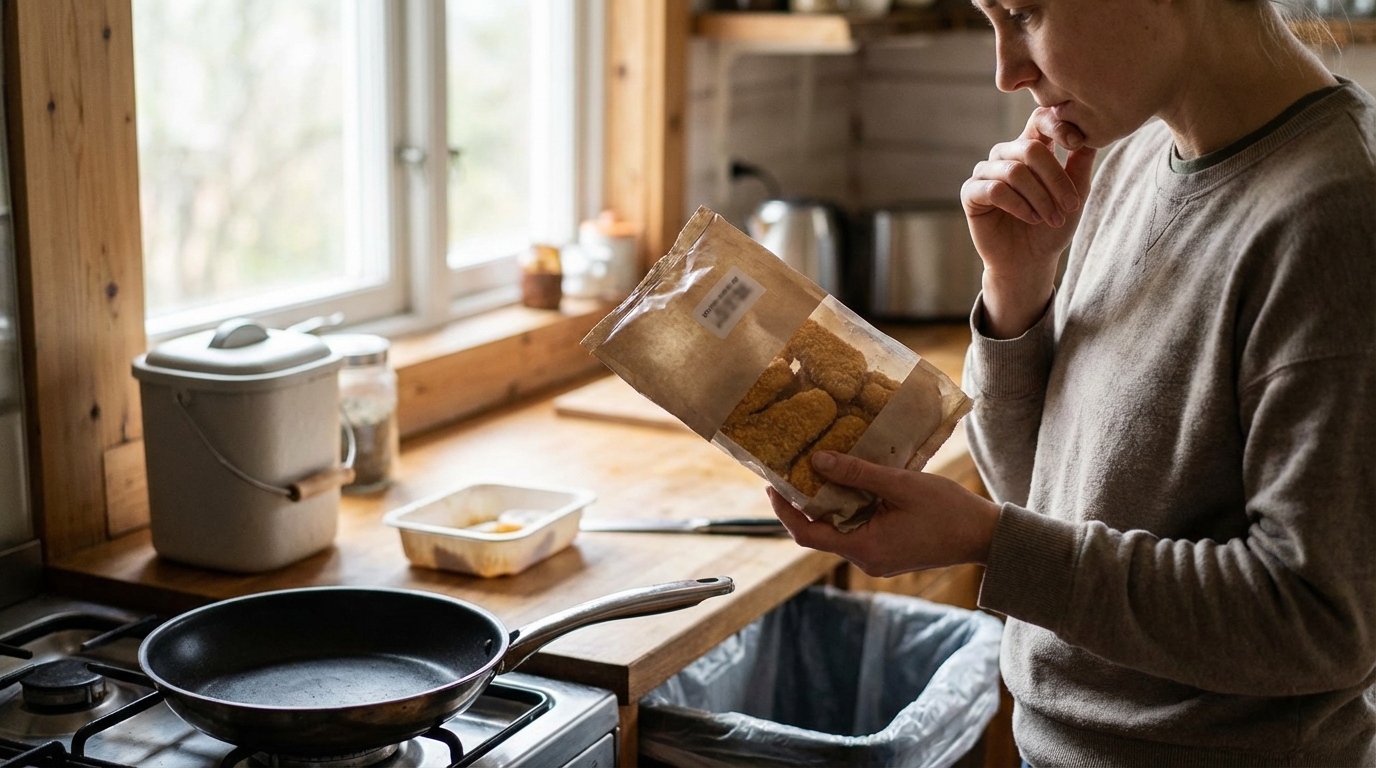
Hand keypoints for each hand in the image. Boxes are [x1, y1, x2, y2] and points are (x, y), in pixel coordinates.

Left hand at [768, 451, 1001, 577]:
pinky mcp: (887, 553)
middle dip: (803, 504)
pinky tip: (849, 485)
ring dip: (827, 505)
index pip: (807, 534)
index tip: (771, 485)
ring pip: (838, 531)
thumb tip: (817, 460)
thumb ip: (857, 473)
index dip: (784, 511)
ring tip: (816, 472)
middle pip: (819, 534)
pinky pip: (856, 531)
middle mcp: (866, 560)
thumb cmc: (948, 510)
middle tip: (790, 472)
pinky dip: (847, 510)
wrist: (986, 537)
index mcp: (864, 548)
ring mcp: (877, 559)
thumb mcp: (900, 484)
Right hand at [961, 107, 1097, 338]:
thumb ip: (1080, 163)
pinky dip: (1019, 205)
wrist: (1030, 261)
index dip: (1058, 125)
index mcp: (1029, 147)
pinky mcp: (971, 193)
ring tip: (1051, 218)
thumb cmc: (1052, 225)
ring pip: (1015, 170)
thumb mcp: (1075, 193)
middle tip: (1071, 206)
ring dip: (1039, 197)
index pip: (1039, 120)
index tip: (1077, 143)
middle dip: (1055, 179)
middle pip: (1030, 148)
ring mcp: (985, 172)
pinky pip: (996, 189)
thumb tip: (1093, 132)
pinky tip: (1031, 218)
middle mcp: (1005, 155)